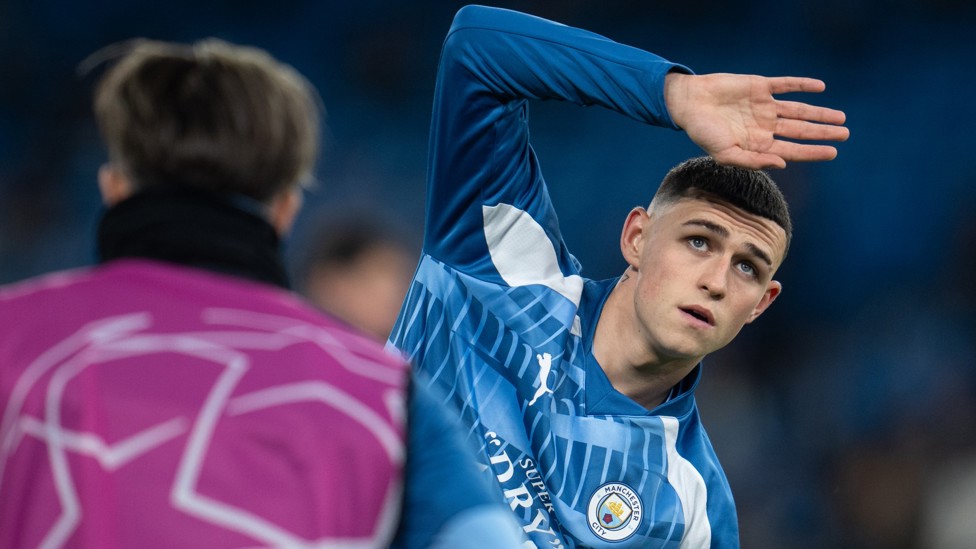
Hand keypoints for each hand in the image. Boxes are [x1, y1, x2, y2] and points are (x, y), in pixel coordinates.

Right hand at [664, 72, 848, 168]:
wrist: (688, 103)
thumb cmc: (702, 132)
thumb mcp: (725, 154)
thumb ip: (753, 161)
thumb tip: (783, 163)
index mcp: (758, 144)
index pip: (791, 150)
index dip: (812, 152)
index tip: (833, 153)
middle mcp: (765, 126)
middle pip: (800, 130)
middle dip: (822, 133)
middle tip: (845, 134)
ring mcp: (764, 106)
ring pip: (799, 110)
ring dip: (819, 113)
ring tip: (840, 118)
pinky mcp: (760, 86)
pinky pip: (785, 85)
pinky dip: (802, 85)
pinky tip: (820, 87)